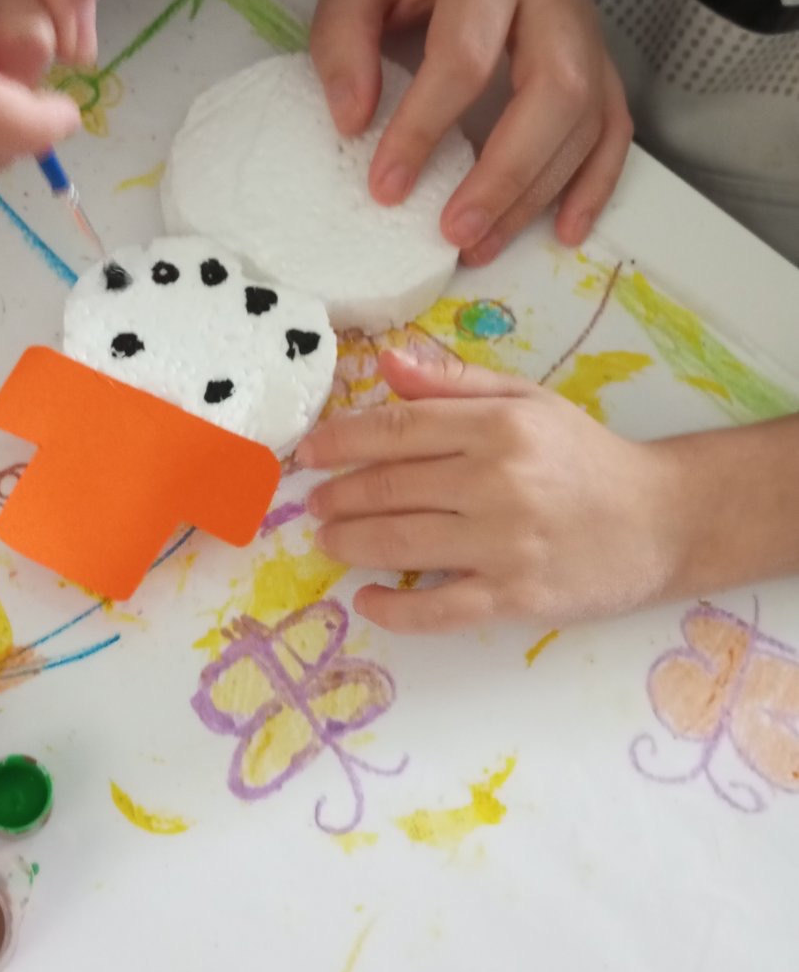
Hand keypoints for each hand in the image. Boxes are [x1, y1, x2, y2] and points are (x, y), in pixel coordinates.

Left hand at [299, 347, 682, 632]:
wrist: (663, 520)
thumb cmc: (585, 457)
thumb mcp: (528, 401)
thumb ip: (454, 382)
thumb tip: (387, 362)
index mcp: (497, 426)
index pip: (396, 429)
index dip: (340, 441)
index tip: (308, 453)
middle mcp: (497, 480)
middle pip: (389, 487)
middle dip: (339, 496)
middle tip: (315, 503)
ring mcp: (504, 542)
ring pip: (400, 543)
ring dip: (350, 543)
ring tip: (330, 540)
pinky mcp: (516, 595)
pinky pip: (438, 608)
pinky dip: (394, 608)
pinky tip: (368, 600)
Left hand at [311, 0, 631, 265]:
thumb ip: (341, 38)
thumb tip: (352, 121)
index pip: (466, 55)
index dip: (426, 127)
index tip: (385, 186)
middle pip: (555, 91)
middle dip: (505, 173)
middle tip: (454, 231)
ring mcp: (587, 24)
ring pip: (589, 118)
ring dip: (539, 192)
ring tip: (480, 245)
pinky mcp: (598, 55)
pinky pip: (615, 125)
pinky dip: (595, 182)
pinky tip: (564, 228)